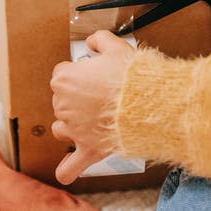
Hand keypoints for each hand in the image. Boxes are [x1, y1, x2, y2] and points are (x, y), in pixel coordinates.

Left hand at [50, 31, 136, 184]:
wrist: (149, 102)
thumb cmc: (132, 76)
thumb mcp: (116, 47)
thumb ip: (99, 40)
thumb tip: (93, 42)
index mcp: (65, 80)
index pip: (61, 74)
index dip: (78, 73)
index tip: (93, 75)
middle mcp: (64, 105)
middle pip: (61, 101)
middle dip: (78, 98)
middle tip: (102, 95)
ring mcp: (75, 129)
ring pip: (62, 129)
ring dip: (71, 126)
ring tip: (91, 121)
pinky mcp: (89, 149)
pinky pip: (71, 167)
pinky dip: (67, 169)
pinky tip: (67, 171)